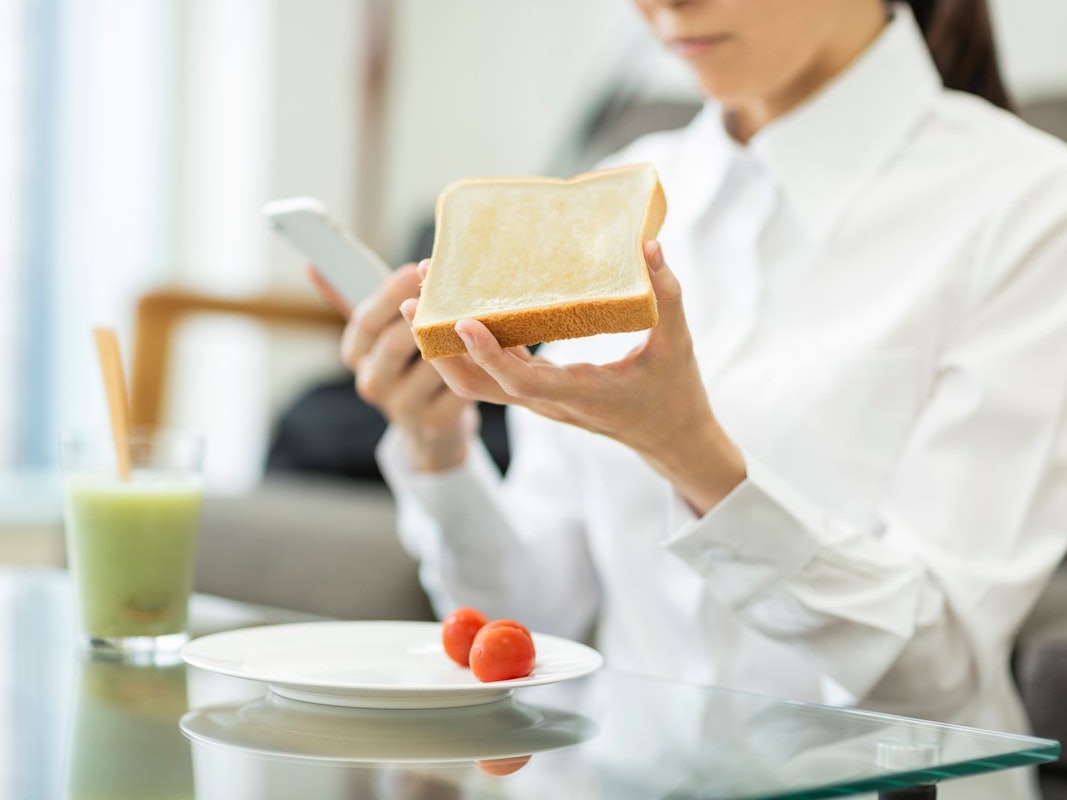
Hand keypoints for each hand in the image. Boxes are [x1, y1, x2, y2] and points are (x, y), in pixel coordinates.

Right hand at [307, 262, 475, 471]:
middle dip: (427, 313)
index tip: (416, 268)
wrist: (428, 427)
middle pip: (397, 342)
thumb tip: (313, 265)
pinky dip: (476, 367)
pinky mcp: (435, 422)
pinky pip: (459, 386)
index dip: (392, 293)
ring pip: (433, 363)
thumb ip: (351, 299)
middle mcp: (372, 383)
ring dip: (457, 339)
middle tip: (455, 289)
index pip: (365, 320)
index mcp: (355, 354)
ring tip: (478, 316)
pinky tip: (488, 351)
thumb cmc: (405, 364)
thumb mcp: (378, 334)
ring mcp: (402, 407)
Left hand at [401, 242, 745, 512]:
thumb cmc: (674, 391)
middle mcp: (549, 400)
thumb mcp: (676, 343)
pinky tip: (463, 303)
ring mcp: (539, 398)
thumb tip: (648, 248)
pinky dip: (470, 343)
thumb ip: (665, 295)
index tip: (461, 321)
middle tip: (416, 299)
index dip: (488, 354)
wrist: (669, 436)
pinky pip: (492, 370)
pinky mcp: (538, 390)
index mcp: (581, 392)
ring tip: (424, 296)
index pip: (521, 381)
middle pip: (476, 387)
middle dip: (439, 348)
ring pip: (476, 382)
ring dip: (444, 345)